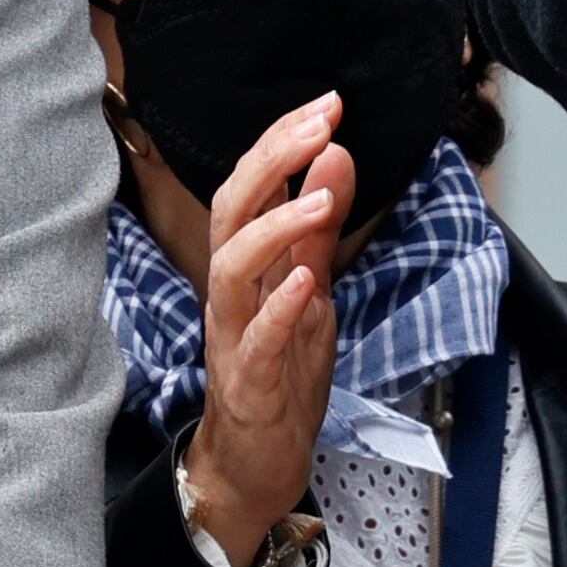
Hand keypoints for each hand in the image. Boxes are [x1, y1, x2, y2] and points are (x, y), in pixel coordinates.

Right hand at [183, 95, 356, 565]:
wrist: (258, 463)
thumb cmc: (280, 373)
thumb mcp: (311, 289)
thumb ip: (318, 228)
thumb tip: (336, 154)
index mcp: (247, 265)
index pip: (252, 186)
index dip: (283, 141)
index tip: (328, 103)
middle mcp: (231, 293)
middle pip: (231, 211)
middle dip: (272, 162)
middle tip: (320, 124)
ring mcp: (235, 337)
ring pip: (231, 270)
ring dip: (275, 229)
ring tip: (321, 199)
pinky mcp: (249, 384)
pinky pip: (256, 342)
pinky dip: (278, 309)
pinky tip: (304, 281)